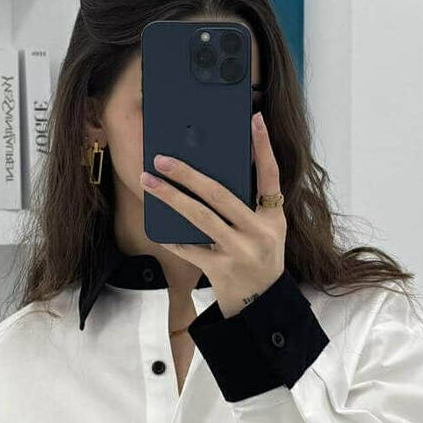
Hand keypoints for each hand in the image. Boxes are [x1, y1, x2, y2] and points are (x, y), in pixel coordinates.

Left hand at [140, 112, 285, 317]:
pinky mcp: (221, 269)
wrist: (260, 304)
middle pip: (220, 194)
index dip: (263, 147)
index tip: (254, 119)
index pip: (271, 175)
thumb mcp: (267, 230)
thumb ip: (250, 205)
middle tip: (162, 158)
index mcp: (274, 218)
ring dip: (170, 197)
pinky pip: (190, 248)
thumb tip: (215, 172)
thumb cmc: (258, 258)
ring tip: (148, 181)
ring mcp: (240, 251)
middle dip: (187, 173)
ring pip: (199, 217)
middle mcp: (260, 232)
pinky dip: (173, 237)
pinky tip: (158, 227)